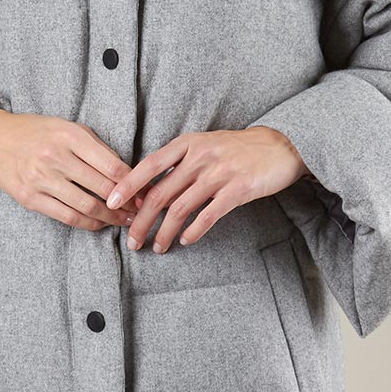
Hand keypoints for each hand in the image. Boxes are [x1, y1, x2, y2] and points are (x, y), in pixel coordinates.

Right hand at [0, 106, 146, 231]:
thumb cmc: (37, 132)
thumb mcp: (68, 128)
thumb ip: (96, 148)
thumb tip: (128, 173)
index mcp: (70, 136)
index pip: (111, 165)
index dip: (133, 183)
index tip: (147, 192)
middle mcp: (55, 157)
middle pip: (102, 187)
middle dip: (127, 203)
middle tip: (142, 210)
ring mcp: (40, 179)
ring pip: (86, 206)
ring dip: (111, 218)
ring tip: (125, 221)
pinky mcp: (30, 198)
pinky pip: (66, 216)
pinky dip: (88, 223)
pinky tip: (100, 223)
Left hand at [107, 126, 309, 252]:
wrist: (279, 145)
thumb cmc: (236, 148)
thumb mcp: (204, 145)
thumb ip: (178, 164)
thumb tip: (147, 190)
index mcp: (187, 144)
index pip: (149, 166)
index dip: (127, 186)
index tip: (111, 204)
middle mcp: (200, 157)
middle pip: (160, 194)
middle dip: (141, 221)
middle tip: (132, 241)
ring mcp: (219, 173)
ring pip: (180, 209)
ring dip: (165, 232)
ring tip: (157, 247)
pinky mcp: (238, 190)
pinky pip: (208, 215)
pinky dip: (193, 231)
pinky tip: (185, 241)